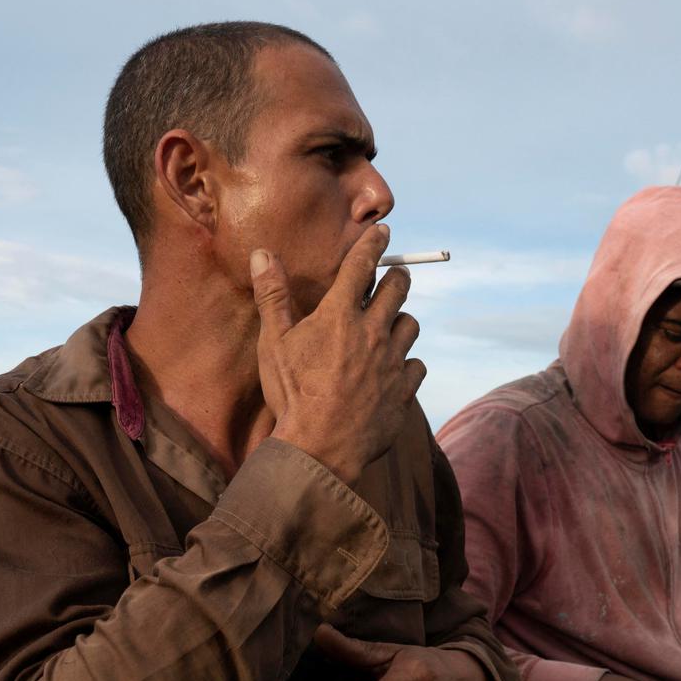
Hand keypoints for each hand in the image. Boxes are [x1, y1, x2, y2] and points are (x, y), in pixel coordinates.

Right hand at [253, 224, 424, 486]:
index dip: (374, 244)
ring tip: (390, 326)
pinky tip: (395, 369)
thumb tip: (264, 254)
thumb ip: (273, 296)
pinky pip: (416, 366)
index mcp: (340, 315)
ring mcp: (392, 362)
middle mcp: (373, 332)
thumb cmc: (292, 394)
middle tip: (394, 277)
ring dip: (401, 321)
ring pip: (411, 325)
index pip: (363, 266)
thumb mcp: (275, 343)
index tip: (383, 232)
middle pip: (399, 288)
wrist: (319, 448)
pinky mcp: (404, 391)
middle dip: (397, 277)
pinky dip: (407, 363)